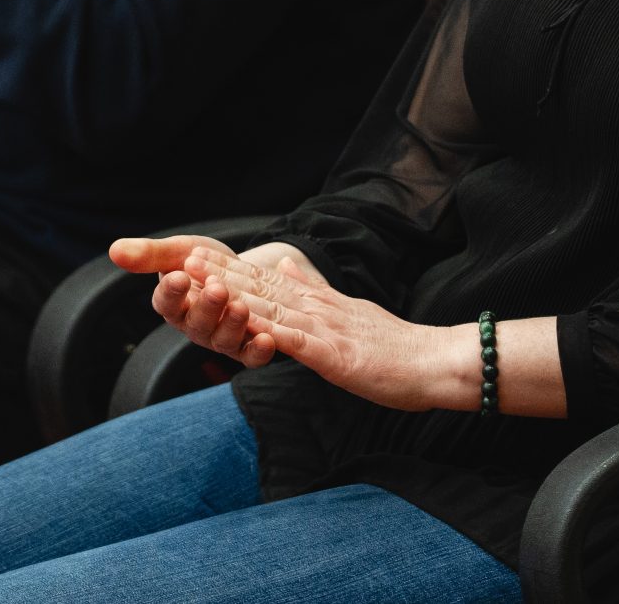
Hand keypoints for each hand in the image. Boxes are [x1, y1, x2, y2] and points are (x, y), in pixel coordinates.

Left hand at [112, 234, 472, 411]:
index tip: (197, 256)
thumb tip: (284, 267)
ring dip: (236, 297)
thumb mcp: (348, 312)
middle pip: (263, 289)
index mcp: (319, 303)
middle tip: (185, 258)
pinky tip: (248, 327)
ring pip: (274, 310)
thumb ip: (314, 292)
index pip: (268, 282)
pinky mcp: (337, 355)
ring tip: (206, 285)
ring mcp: (327, 330)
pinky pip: (300, 343)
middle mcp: (318, 310)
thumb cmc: (394, 347)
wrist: (433, 362)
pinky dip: (272, 334)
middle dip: (222, 275)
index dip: (231, 268)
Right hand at [112, 235, 326, 370]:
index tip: (179, 275)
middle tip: (217, 288)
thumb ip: (149, 253)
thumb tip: (114, 250)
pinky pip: (249, 356)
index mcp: (173, 304)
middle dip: (208, 307)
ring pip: (223, 340)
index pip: (166, 302)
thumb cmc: (202, 261)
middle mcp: (194, 326)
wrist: (240, 270)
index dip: (172, 292)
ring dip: (232, 326)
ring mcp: (220, 338)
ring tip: (241, 306)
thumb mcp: (178, 250)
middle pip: (197, 323)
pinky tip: (268, 339)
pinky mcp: (246, 346)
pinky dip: (258, 352)